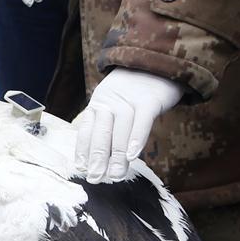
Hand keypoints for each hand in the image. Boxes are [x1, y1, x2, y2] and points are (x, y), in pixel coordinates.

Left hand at [75, 68, 182, 182]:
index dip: (83, 150)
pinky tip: (132, 156)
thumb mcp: (114, 104)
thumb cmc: (134, 92)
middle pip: (101, 132)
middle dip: (97, 157)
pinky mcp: (150, 99)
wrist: (157, 62)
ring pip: (120, 130)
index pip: (86, 129)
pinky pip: (142, 121)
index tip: (82, 169)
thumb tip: (97, 158)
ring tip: (115, 175)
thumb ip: (106, 126)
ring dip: (116, 155)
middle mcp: (111, 102)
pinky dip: (136, 138)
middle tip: (96, 178)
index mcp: (99, 104)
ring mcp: (130, 100)